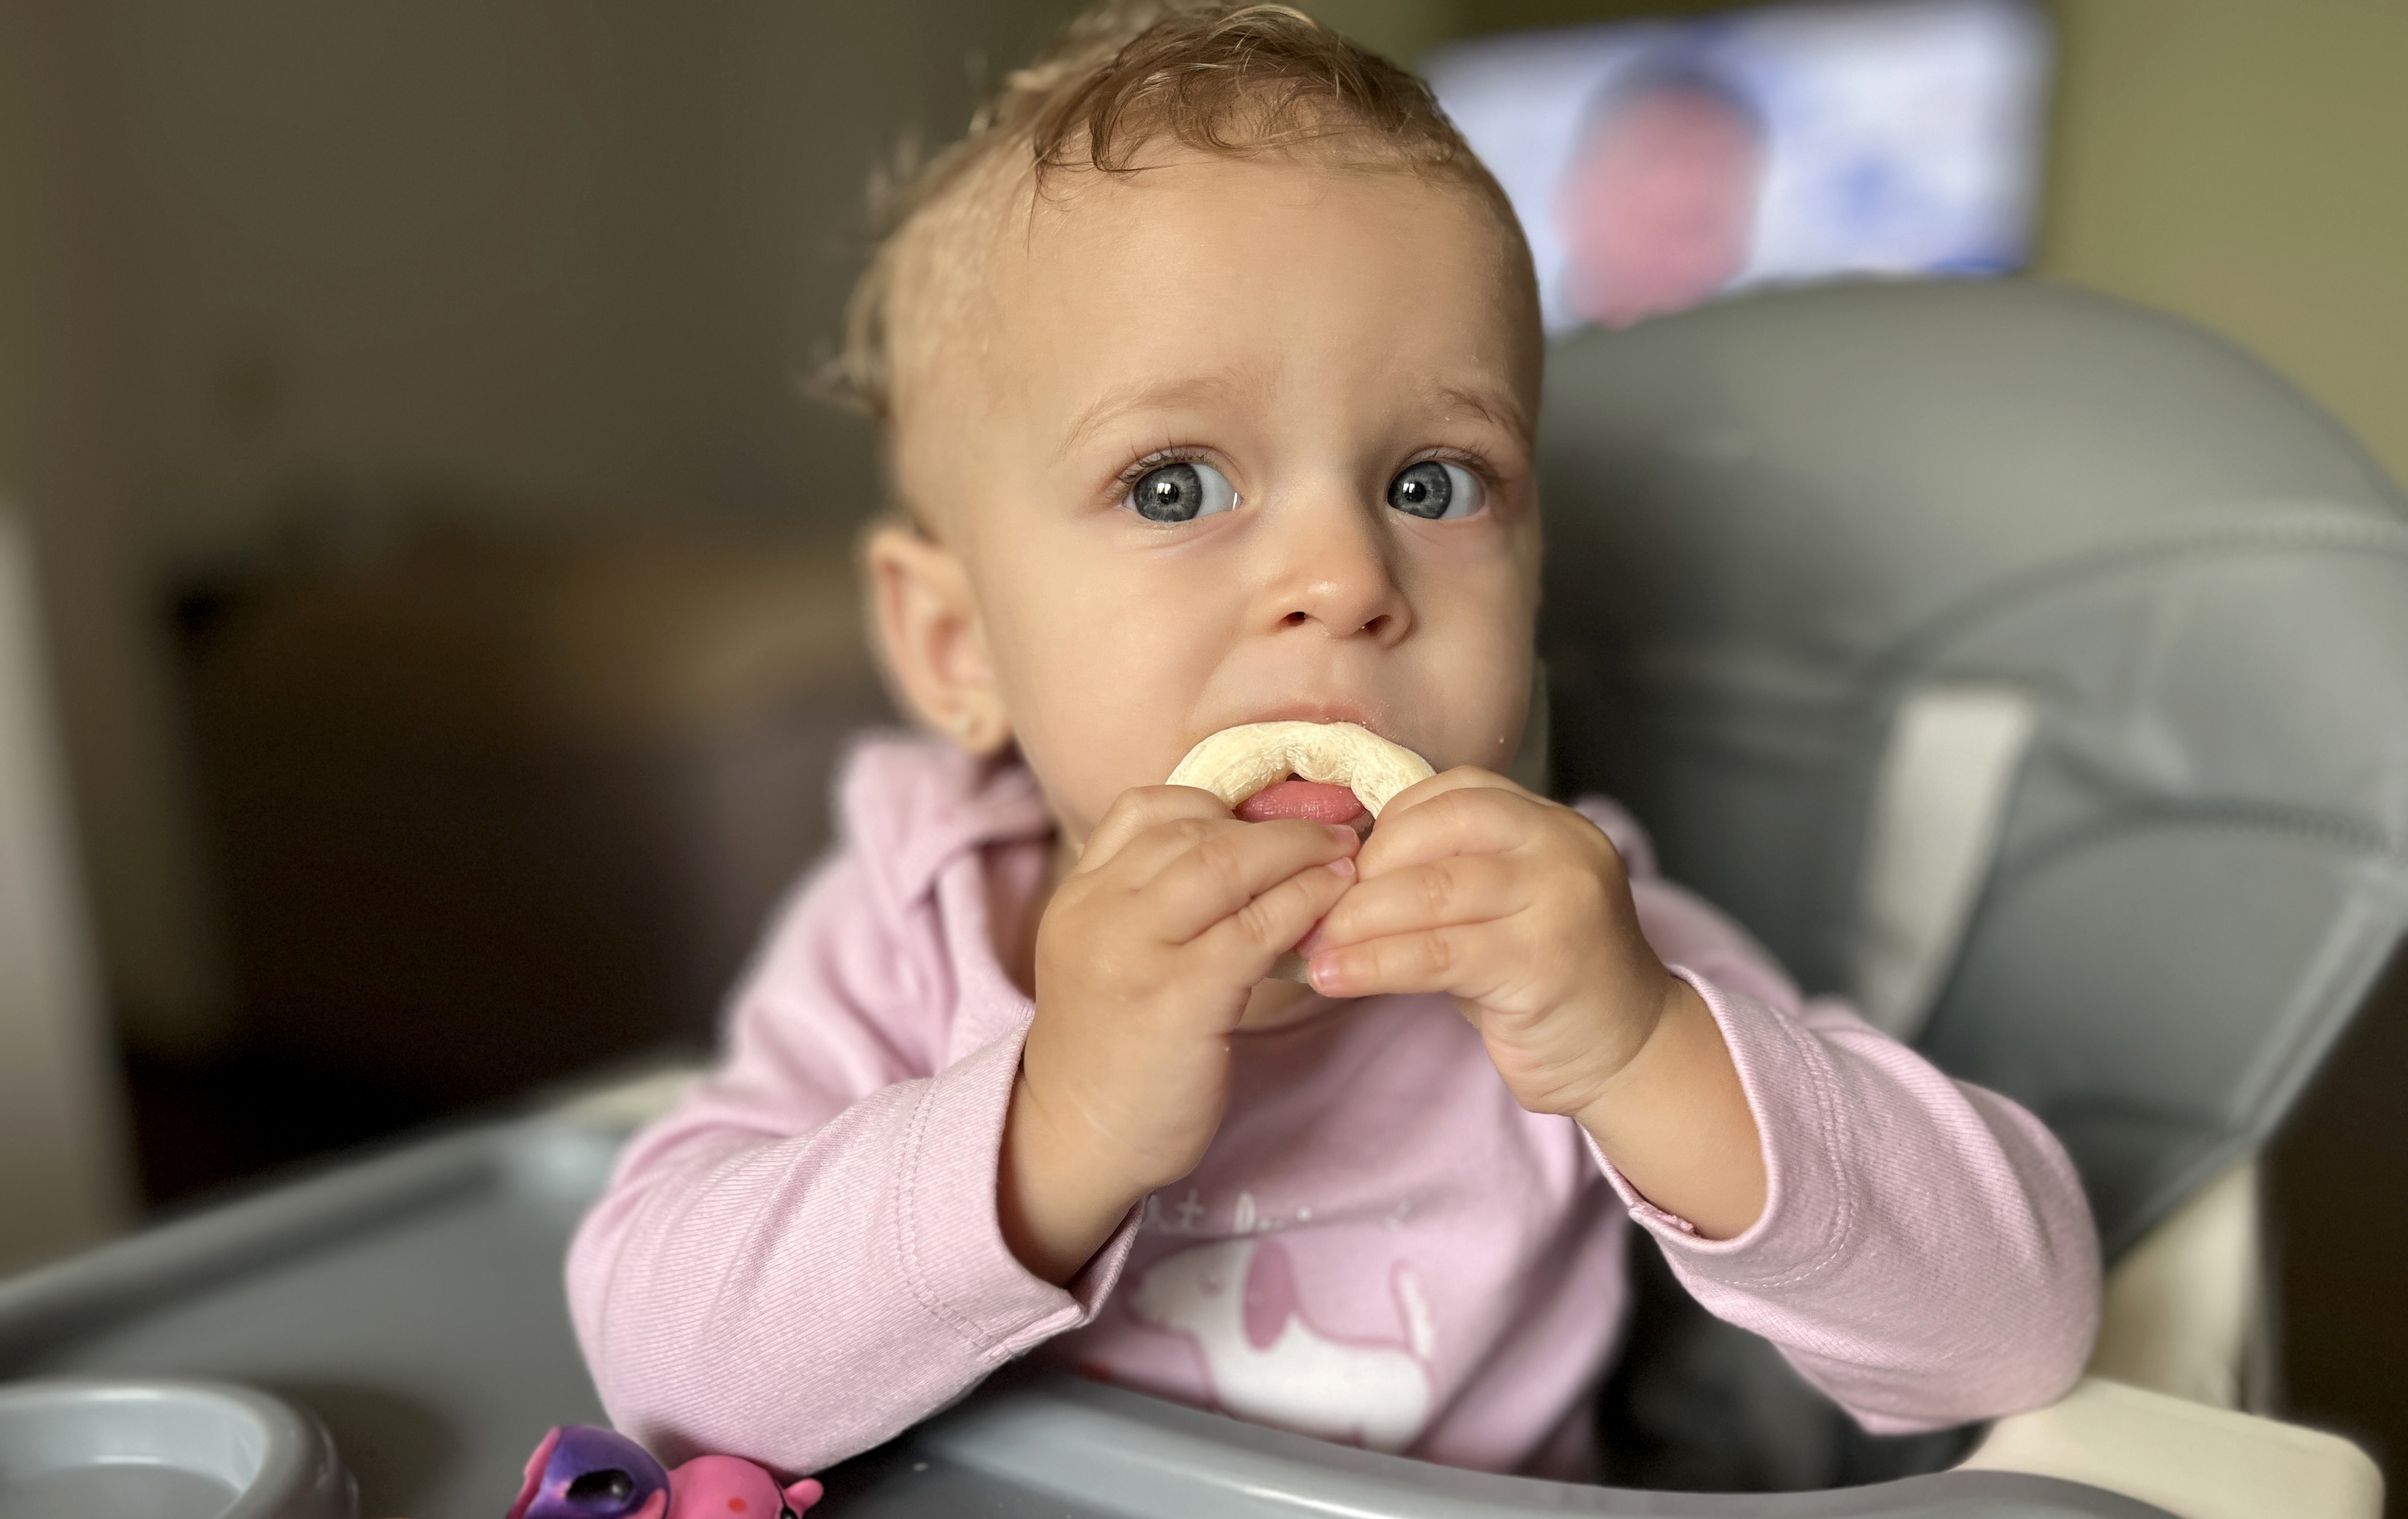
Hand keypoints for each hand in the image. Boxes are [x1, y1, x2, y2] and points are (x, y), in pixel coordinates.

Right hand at [1001, 786, 1359, 1282]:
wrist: (1075, 1141)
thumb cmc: (1114, 1049)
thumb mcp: (1109, 954)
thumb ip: (1154, 900)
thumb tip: (1252, 850)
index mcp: (1078, 895)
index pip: (1146, 808)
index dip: (1223, 802)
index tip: (1276, 815)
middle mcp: (1097, 912)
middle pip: (1196, 829)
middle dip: (1277, 824)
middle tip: (1335, 829)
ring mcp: (1134, 953)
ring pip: (1227, 865)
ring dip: (1300, 853)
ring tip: (1347, 857)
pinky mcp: (1178, 1000)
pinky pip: (1254, 930)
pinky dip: (1303, 906)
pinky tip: (1332, 906)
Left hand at [1299, 769, 1765, 1238]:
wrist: (1630, 1052)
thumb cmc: (1545, 978)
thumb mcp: (1499, 906)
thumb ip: (1441, 874)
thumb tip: (1332, 873)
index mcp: (1548, 821)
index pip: (1447, 795)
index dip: (1382, 830)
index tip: (1337, 872)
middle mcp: (1561, 846)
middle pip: (1434, 835)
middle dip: (1359, 875)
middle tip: (1309, 913)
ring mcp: (1559, 900)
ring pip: (1429, 892)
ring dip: (1354, 922)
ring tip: (1308, 948)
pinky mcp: (1543, 963)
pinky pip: (1437, 953)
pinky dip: (1374, 964)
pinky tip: (1334, 978)